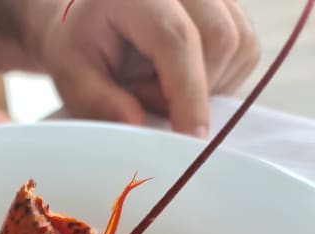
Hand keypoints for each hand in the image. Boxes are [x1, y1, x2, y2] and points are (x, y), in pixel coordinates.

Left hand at [0, 0, 259, 136]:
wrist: (88, 15)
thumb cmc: (79, 43)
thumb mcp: (71, 74)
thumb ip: (99, 101)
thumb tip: (139, 129)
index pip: (176, 38)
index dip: (188, 93)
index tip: (191, 139)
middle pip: (220, 40)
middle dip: (193, 89)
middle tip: (144, 97)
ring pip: (239, 45)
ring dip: (207, 84)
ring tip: (158, 84)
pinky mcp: (229, 5)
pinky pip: (243, 49)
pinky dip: (218, 77)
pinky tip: (180, 75)